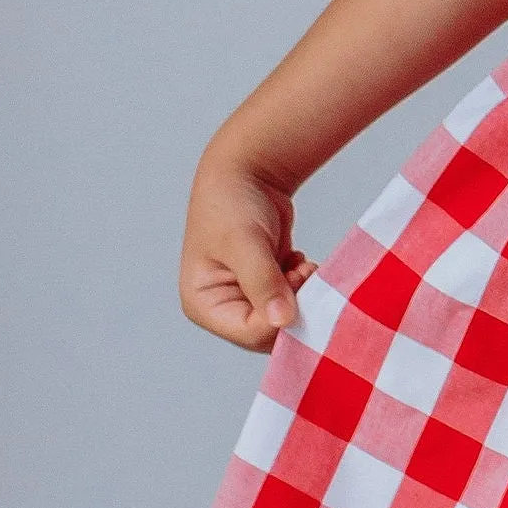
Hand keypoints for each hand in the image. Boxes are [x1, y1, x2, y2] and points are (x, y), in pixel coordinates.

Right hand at [180, 149, 317, 350]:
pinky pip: (293, 304)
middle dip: (294, 307)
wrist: (246, 174)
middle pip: (268, 333)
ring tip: (301, 265)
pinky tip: (299, 262)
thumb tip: (283, 321)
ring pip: (285, 320)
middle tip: (303, 272)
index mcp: (203, 305)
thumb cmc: (232, 203)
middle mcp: (223, 309)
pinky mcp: (267, 289)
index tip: (296, 280)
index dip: (280, 318)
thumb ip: (263, 283)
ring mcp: (246, 300)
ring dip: (301, 296)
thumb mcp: (245, 243)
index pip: (248, 333)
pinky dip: (303, 287)